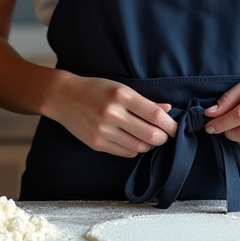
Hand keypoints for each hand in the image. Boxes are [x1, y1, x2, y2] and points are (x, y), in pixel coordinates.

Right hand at [44, 73, 177, 157]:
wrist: (64, 97)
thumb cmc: (95, 89)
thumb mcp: (121, 87)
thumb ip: (145, 101)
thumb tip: (168, 110)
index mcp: (122, 96)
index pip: (155, 115)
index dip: (170, 124)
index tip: (175, 127)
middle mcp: (113, 114)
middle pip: (150, 135)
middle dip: (163, 137)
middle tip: (165, 134)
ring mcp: (103, 131)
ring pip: (139, 147)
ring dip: (149, 144)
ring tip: (148, 137)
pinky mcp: (97, 143)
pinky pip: (125, 152)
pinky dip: (134, 149)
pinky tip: (133, 140)